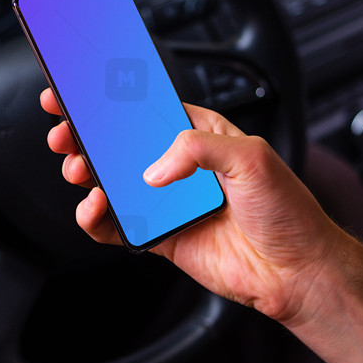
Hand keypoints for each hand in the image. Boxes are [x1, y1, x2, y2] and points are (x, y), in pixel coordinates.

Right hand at [42, 89, 346, 323]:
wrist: (297, 272)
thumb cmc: (289, 212)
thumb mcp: (251, 158)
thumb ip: (198, 148)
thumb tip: (153, 168)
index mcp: (202, 135)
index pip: (148, 109)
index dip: (111, 98)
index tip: (79, 90)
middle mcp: (181, 167)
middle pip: (119, 144)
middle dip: (85, 136)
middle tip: (65, 134)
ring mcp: (167, 202)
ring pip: (111, 183)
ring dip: (87, 175)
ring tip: (80, 172)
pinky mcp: (160, 236)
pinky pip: (117, 226)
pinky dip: (97, 218)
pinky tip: (95, 209)